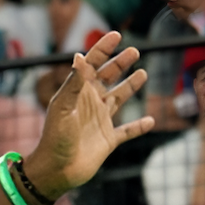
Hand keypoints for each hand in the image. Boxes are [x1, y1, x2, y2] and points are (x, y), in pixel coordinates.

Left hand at [20, 31, 153, 197]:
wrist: (56, 170)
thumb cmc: (55, 138)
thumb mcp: (63, 108)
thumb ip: (73, 84)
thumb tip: (79, 57)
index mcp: (78, 93)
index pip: (91, 65)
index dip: (102, 49)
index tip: (116, 35)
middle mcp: (90, 103)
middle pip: (108, 77)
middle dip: (120, 63)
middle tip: (134, 50)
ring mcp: (100, 121)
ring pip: (119, 98)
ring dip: (130, 86)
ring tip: (143, 73)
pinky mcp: (108, 140)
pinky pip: (127, 131)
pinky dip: (139, 126)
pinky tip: (150, 120)